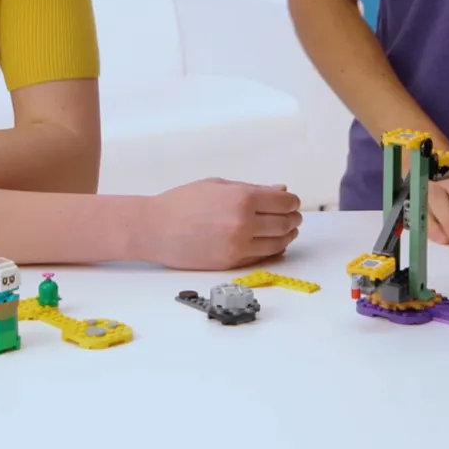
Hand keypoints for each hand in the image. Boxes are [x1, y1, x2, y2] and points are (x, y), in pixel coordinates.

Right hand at [138, 178, 302, 269]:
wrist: (155, 229)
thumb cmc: (183, 202)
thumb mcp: (218, 185)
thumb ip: (252, 189)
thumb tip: (281, 191)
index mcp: (242, 198)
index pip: (285, 203)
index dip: (292, 202)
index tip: (291, 202)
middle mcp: (244, 223)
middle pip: (286, 224)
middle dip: (293, 218)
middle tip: (293, 216)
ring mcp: (238, 246)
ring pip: (279, 244)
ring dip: (287, 236)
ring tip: (286, 230)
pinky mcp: (232, 263)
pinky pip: (263, 257)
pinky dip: (273, 250)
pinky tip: (272, 243)